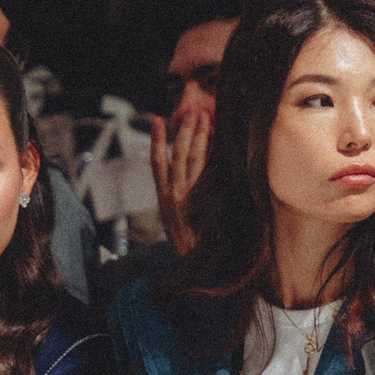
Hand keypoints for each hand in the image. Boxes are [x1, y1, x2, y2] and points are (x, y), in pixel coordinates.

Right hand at [149, 106, 211, 255]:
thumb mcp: (175, 220)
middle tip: (192, 110)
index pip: (157, 161)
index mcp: (164, 196)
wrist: (195, 265)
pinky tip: (219, 142)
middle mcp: (174, 193)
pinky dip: (213, 155)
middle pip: (178, 153)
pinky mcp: (203, 200)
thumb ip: (182, 199)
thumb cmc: (189, 245)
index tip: (157, 120)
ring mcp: (189, 195)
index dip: (156, 139)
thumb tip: (192, 179)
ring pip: (193, 158)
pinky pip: (208, 172)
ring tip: (204, 117)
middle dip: (185, 130)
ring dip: (199, 136)